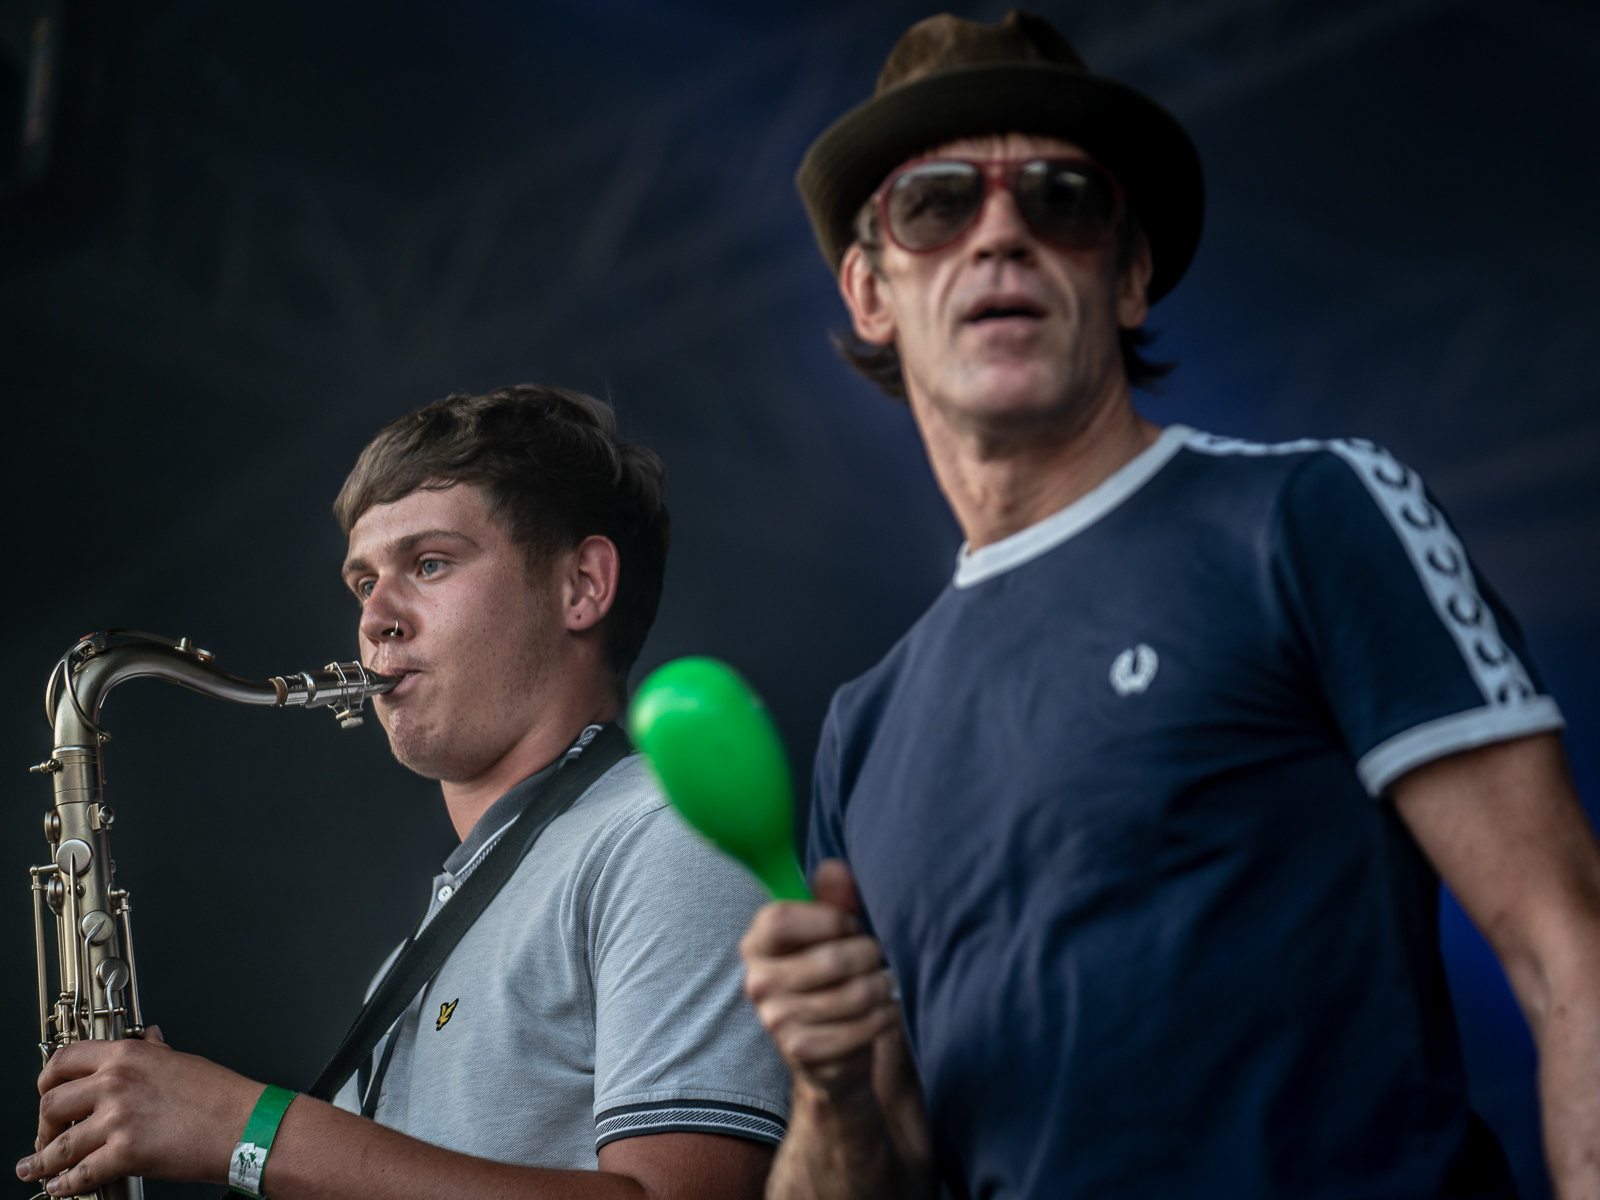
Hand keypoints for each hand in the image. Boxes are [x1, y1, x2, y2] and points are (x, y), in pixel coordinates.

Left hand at [17, 1026, 260, 1195]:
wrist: (244, 1124)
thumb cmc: (221, 1095)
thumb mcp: (183, 1061)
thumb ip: (155, 1051)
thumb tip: (149, 1039)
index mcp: (128, 1055)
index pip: (64, 1060)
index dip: (46, 1082)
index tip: (46, 1095)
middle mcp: (116, 1082)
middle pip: (51, 1103)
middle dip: (42, 1125)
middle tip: (45, 1136)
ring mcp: (118, 1118)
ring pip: (58, 1144)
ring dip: (41, 1161)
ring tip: (35, 1168)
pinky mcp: (125, 1152)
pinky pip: (80, 1174)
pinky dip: (65, 1185)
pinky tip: (61, 1188)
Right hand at [740, 860, 899, 1097]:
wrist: (826, 1046)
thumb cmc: (828, 972)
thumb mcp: (829, 930)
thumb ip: (833, 898)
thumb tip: (835, 867)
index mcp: (757, 943)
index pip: (782, 921)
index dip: (828, 918)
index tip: (850, 924)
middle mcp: (758, 982)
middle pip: (830, 960)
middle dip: (869, 955)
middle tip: (878, 956)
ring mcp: (776, 1020)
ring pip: (852, 995)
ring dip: (880, 986)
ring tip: (884, 981)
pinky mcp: (801, 1051)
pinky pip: (858, 1029)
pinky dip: (883, 1016)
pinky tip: (886, 1010)